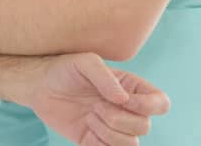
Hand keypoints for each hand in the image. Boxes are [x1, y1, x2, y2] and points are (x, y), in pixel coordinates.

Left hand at [20, 52, 169, 145]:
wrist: (39, 85)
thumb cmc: (65, 69)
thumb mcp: (84, 62)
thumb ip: (105, 77)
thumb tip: (123, 99)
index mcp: (131, 88)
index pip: (161, 103)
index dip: (147, 106)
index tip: (121, 99)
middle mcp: (127, 110)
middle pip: (144, 126)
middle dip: (119, 119)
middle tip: (95, 106)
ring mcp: (113, 127)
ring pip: (131, 143)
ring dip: (108, 132)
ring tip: (89, 117)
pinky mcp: (97, 141)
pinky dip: (101, 144)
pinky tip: (87, 130)